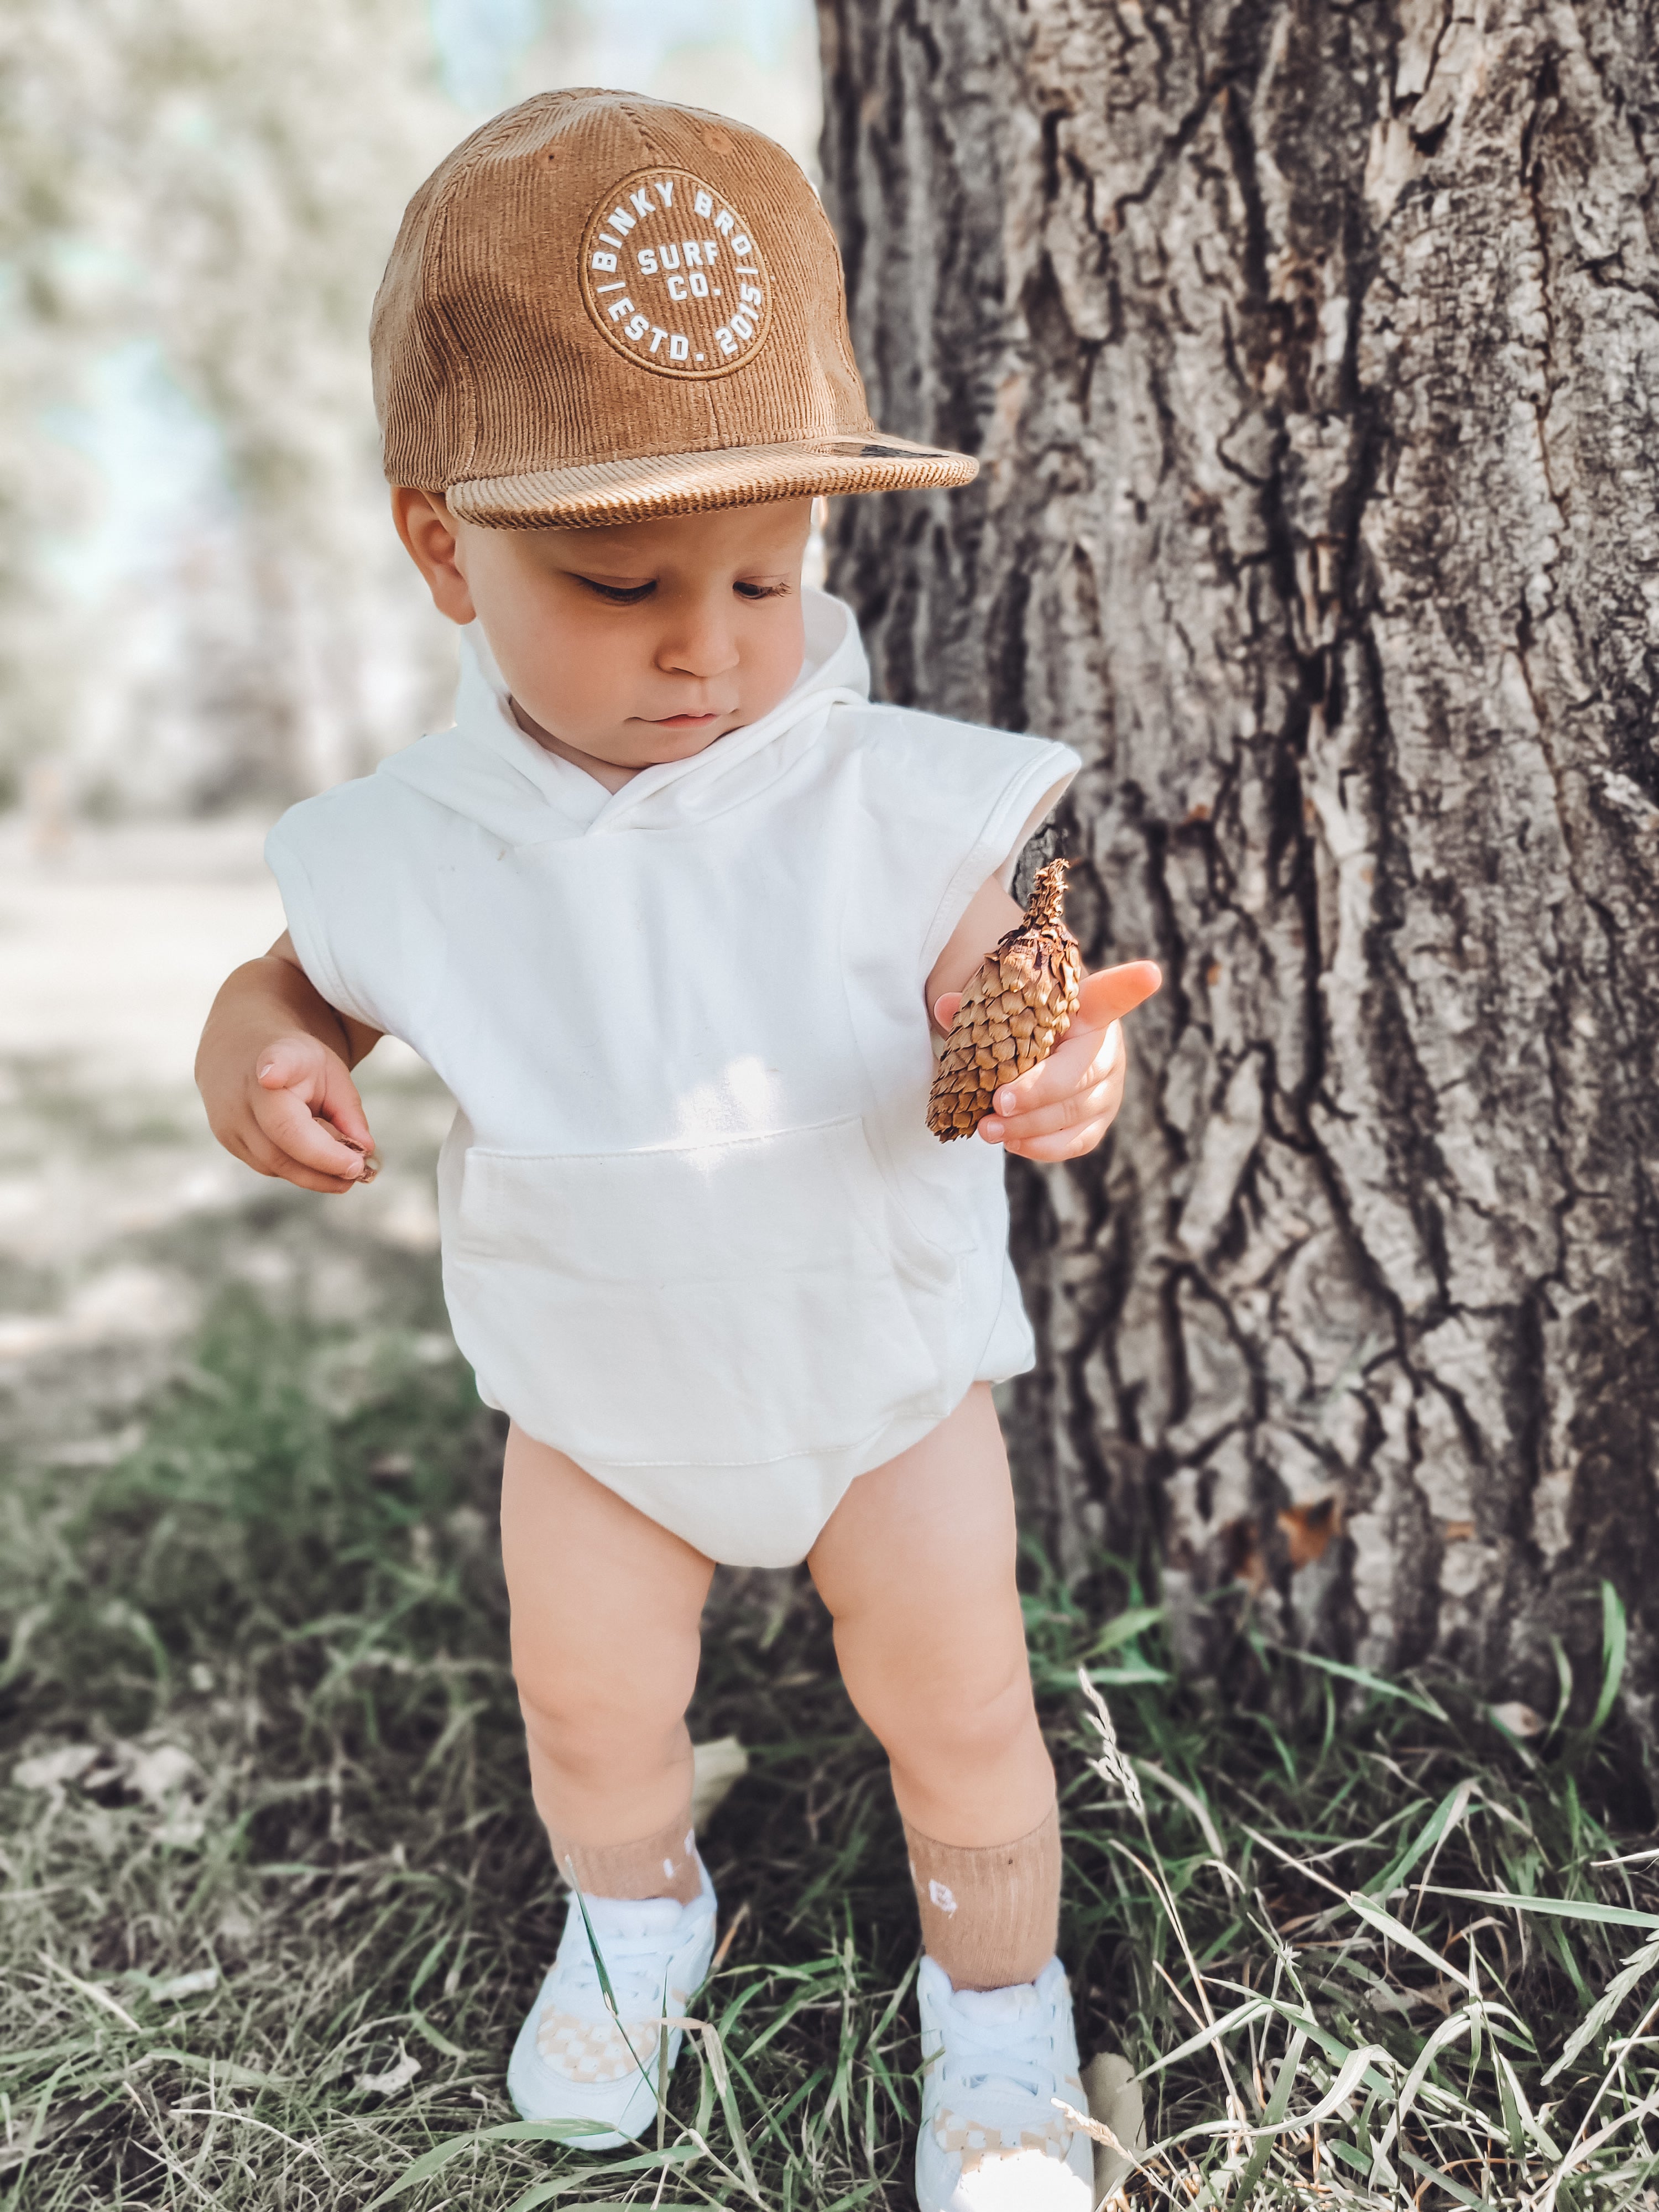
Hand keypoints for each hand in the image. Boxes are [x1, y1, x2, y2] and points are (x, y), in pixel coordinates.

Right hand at [219, 1033, 377, 1194]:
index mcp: (278, 1059)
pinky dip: (297, 1170)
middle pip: (282, 1137)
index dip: (274, 1069)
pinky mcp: (226, 1140)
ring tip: (344, 1172)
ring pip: (274, 1163)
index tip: (271, 1075)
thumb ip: (348, 1110)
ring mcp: (229, 1118)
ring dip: (314, 1175)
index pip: (274, 1063)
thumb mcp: (330, 1072)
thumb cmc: (296, 1065)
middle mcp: (244, 1090)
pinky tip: (316, 1162)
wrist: (240, 1053)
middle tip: (358, 1172)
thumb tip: (365, 1151)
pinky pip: (267, 1166)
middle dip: (324, 1164)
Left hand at [932, 960, 1160, 1160]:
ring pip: (1075, 1112)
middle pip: (1081, 1072)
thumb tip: (945, 1006)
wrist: (1039, 1048)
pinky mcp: (1099, 1120)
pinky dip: (1042, 1146)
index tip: (1150, 972)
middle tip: (997, 1103)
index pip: (1110, 994)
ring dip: (1029, 1125)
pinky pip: (1077, 1141)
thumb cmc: (1022, 1023)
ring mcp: (1109, 1087)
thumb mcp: (1003, 1009)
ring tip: (987, 1129)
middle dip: (1038, 1090)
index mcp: (1088, 1008)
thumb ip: (978, 1007)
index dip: (1129, 985)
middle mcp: (1107, 1046)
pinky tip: (1012, 1143)